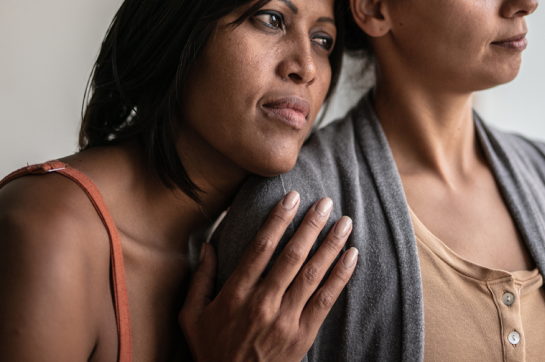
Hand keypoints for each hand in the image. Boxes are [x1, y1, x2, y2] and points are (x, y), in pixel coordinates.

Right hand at [179, 192, 357, 361]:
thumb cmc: (212, 351)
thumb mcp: (192, 317)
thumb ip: (200, 280)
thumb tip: (208, 245)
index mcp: (236, 294)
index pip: (261, 248)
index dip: (278, 220)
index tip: (291, 197)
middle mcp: (263, 304)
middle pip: (292, 256)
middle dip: (311, 225)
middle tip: (326, 202)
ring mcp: (285, 320)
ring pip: (312, 274)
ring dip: (331, 245)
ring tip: (345, 222)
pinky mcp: (303, 335)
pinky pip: (325, 300)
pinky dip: (340, 276)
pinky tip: (352, 256)